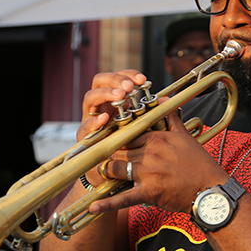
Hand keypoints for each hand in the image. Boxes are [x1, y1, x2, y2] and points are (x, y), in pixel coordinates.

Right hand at [77, 70, 147, 186]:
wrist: (112, 176)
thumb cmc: (128, 149)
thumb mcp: (140, 128)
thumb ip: (149, 114)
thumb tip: (166, 99)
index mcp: (114, 101)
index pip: (117, 78)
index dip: (128, 75)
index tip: (143, 80)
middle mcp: (100, 106)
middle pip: (99, 82)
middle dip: (114, 80)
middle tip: (129, 86)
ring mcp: (90, 119)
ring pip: (90, 98)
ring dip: (104, 94)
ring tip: (119, 95)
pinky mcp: (84, 137)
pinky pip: (85, 126)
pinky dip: (94, 121)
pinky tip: (104, 119)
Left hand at [87, 109, 228, 214]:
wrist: (210, 190)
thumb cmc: (199, 164)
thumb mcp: (185, 136)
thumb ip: (171, 116)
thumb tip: (164, 98)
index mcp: (157, 138)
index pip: (127, 134)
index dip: (118, 138)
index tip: (112, 140)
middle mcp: (150, 154)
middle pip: (118, 150)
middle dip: (111, 154)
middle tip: (106, 156)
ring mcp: (148, 173)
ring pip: (115, 168)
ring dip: (108, 171)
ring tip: (105, 172)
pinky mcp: (149, 193)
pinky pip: (123, 198)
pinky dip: (107, 204)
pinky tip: (93, 206)